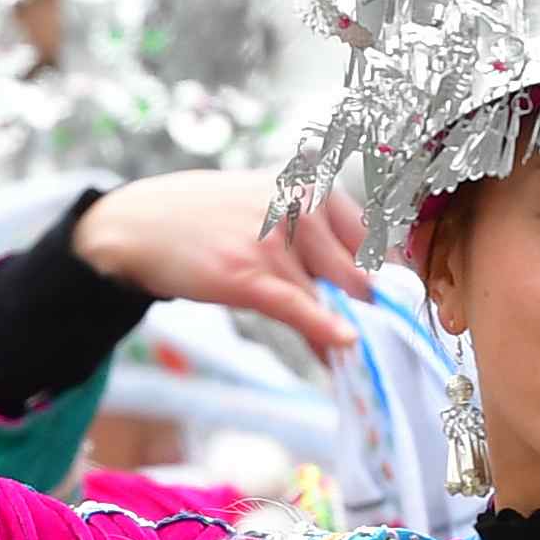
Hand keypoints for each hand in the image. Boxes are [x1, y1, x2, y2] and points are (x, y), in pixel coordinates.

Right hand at [70, 169, 372, 354]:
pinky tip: (343, 344)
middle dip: (362, 309)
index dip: (386, 275)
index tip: (401, 302)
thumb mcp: (266, 202)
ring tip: (340, 354)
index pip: (369, 238)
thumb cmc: (206, 217)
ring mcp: (272, 238)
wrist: (137, 225)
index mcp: (309, 185)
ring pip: (324, 297)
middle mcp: (297, 204)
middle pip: (354, 271)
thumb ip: (315, 232)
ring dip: (335, 330)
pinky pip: (298, 305)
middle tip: (376, 337)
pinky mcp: (247, 272)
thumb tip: (366, 282)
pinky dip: (324, 327)